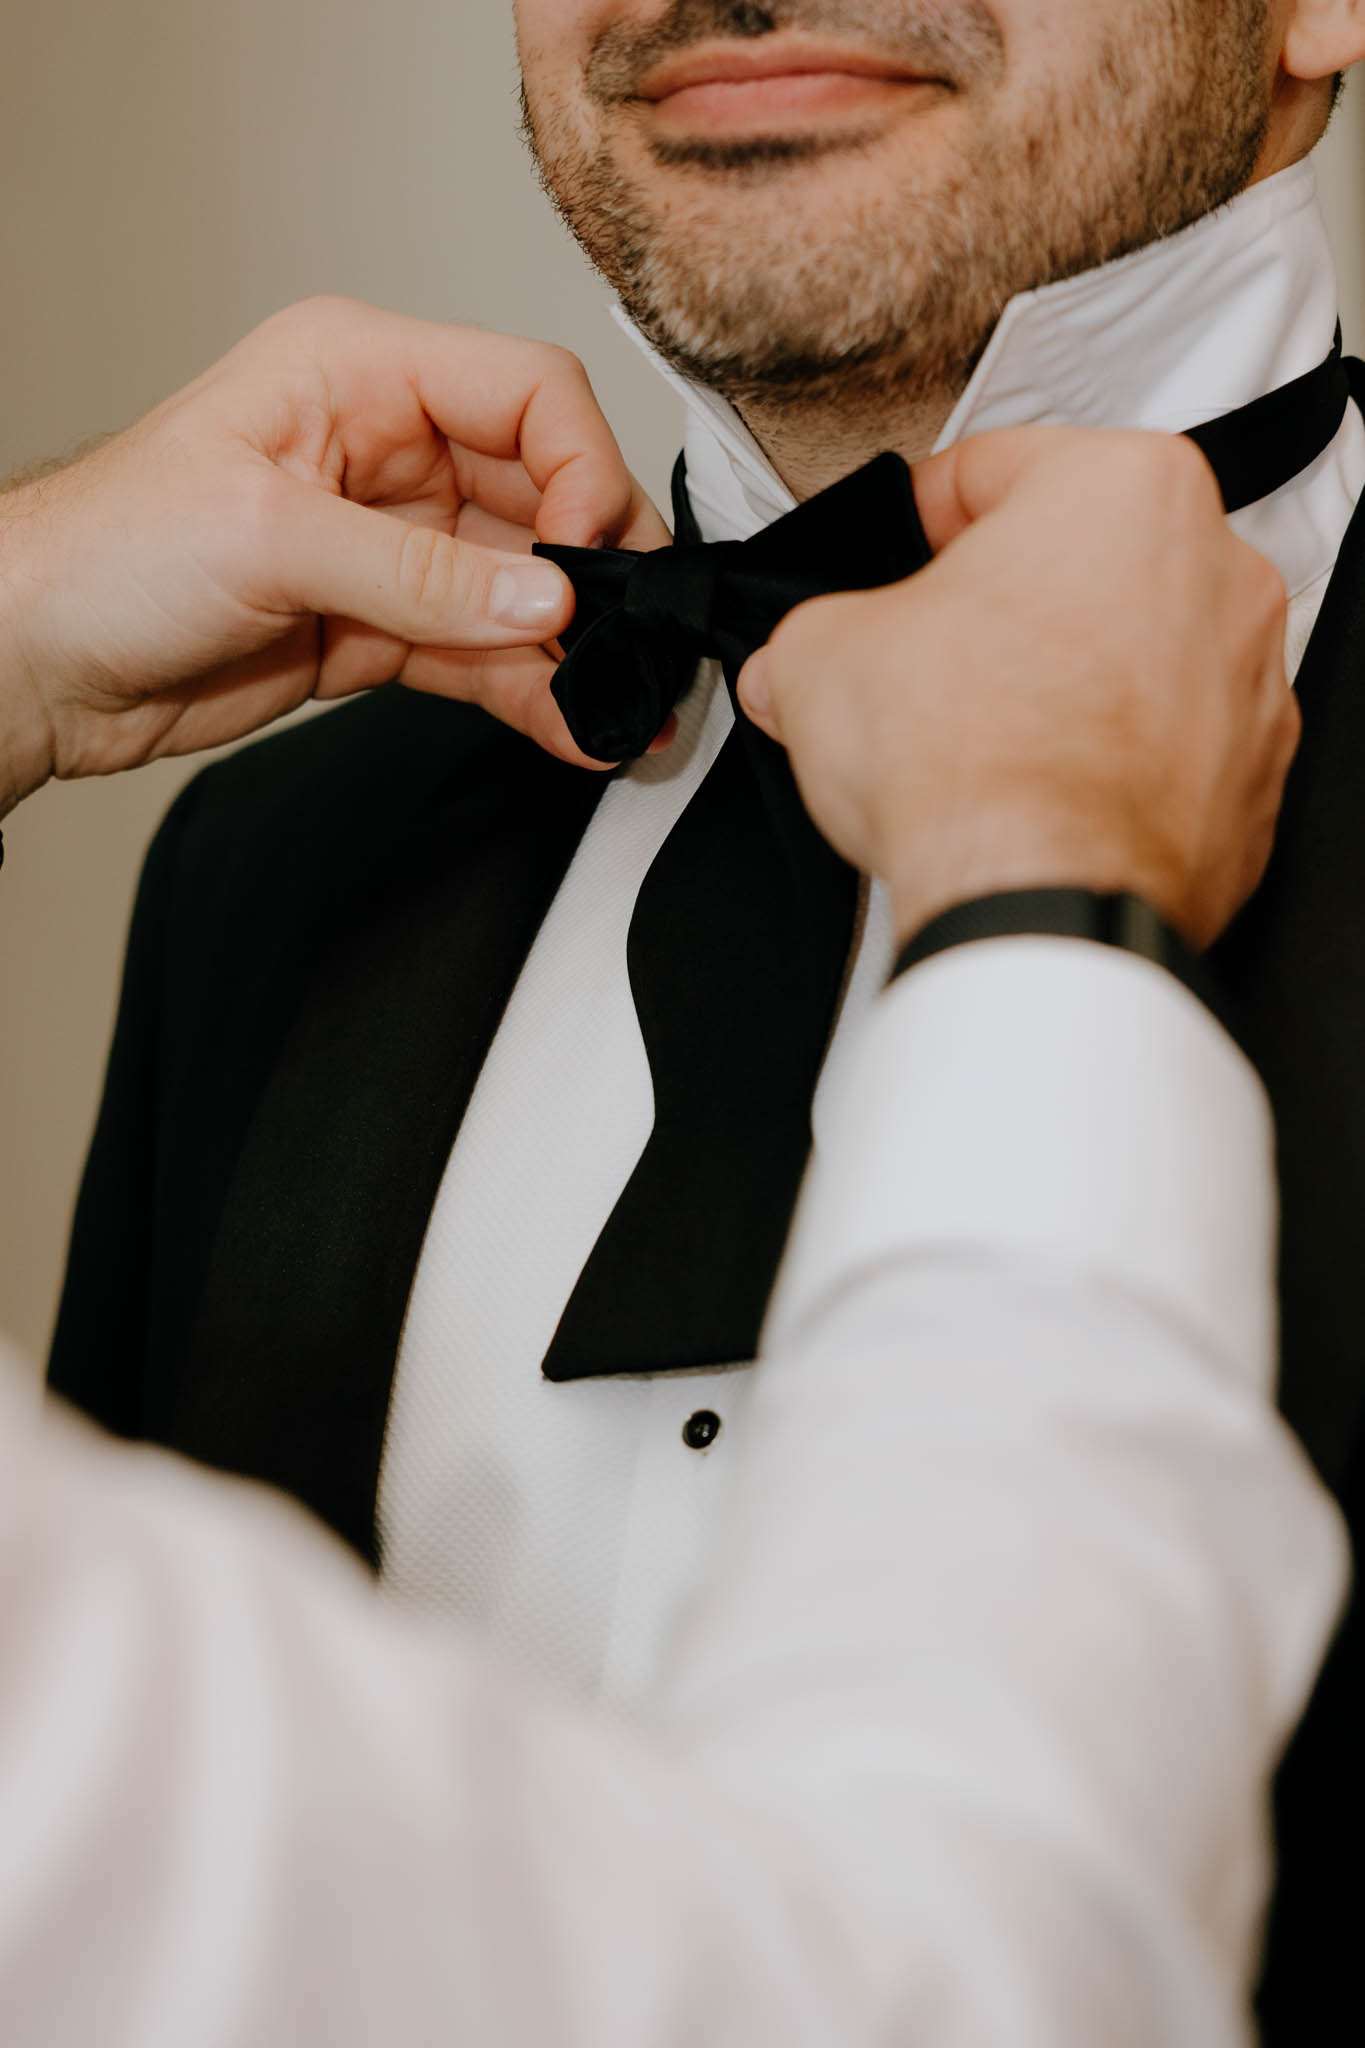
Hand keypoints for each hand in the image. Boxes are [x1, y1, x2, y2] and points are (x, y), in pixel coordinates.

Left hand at [0, 297, 670, 815]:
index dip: (581, 468)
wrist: (37, 661)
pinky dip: (531, 692)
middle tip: (630, 641)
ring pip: (523, 588)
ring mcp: (391, 544)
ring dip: (575, 650)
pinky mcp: (383, 627)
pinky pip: (484, 654)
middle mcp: (387, 449)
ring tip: (620, 708)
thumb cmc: (104, 553)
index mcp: (358, 374)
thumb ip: (420, 574)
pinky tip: (570, 727)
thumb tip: (545, 597)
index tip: (586, 558)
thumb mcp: (268, 538)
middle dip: (594, 570)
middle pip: (544, 492)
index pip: (526, 392)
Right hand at [738, 429, 1298, 949]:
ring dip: (1062, 685)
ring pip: (1130, 656)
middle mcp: (1214, 569)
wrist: (1041, 902)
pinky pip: (1164, 751)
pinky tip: (1041, 799)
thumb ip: (811, 639)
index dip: (920, 518)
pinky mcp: (1250, 783)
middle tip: (932, 660)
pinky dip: (1109, 768)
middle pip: (1077, 564)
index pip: (993, 468)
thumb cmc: (971, 763)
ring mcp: (1247, 682)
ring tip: (985, 742)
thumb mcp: (820, 658)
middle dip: (1000, 608)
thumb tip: (797, 666)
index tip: (901, 554)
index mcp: (1124, 488)